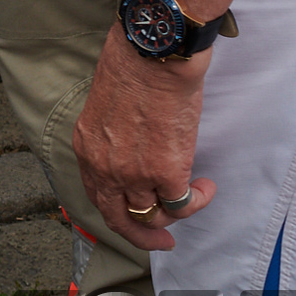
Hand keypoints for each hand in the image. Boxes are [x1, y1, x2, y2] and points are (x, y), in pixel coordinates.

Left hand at [71, 24, 216, 251]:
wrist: (154, 54)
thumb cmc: (133, 63)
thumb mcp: (105, 103)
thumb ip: (113, 132)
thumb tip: (132, 141)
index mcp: (88, 148)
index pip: (97, 195)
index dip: (117, 211)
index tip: (134, 216)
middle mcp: (105, 167)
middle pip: (119, 218)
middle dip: (142, 236)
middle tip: (162, 242)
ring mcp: (135, 174)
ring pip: (153, 216)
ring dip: (176, 215)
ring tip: (195, 196)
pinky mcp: (166, 172)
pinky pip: (182, 204)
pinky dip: (197, 201)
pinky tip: (206, 187)